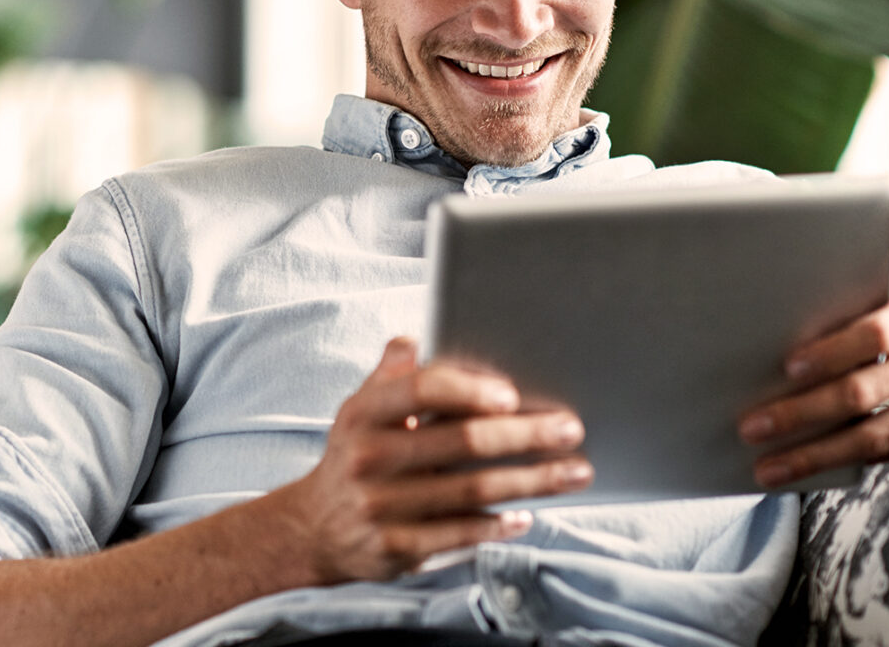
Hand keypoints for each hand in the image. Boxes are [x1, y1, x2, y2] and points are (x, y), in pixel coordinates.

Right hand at [290, 337, 591, 582]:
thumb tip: (415, 338)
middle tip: (570, 428)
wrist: (313, 527)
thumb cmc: (356, 452)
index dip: (468, 390)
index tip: (512, 393)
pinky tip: (529, 513)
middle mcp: (370, 458)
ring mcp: (382, 507)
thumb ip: (393, 371)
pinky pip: (459, 534)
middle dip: (524, 435)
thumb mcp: (362, 405)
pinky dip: (498, 524)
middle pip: (461, 442)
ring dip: (531, 480)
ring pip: (472, 491)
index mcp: (364, 412)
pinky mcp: (396, 550)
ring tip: (574, 470)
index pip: (421, 391)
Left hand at [739, 250, 888, 487]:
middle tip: (752, 427)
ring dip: (817, 456)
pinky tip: (810, 468)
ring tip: (769, 468)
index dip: (831, 352)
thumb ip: (859, 274)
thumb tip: (793, 277)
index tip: (787, 367)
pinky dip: (849, 460)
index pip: (874, 334)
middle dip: (802, 413)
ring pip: (875, 436)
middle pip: (864, 392)